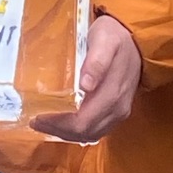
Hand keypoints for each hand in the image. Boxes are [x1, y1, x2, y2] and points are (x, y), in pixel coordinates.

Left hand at [33, 13, 141, 142]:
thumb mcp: (104, 40)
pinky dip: (77, 131)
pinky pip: (96, 130)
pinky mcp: (117, 112)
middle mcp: (117, 109)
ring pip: (90, 135)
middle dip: (58, 130)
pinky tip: (64, 122)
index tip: (38, 117)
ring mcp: (119, 113)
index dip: (59, 124)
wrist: (136, 41)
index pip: (82, 122)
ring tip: (45, 123)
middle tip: (36, 121)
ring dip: (66, 133)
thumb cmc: (115, 37)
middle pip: (84, 132)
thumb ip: (97, 62)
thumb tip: (86, 85)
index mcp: (112, 94)